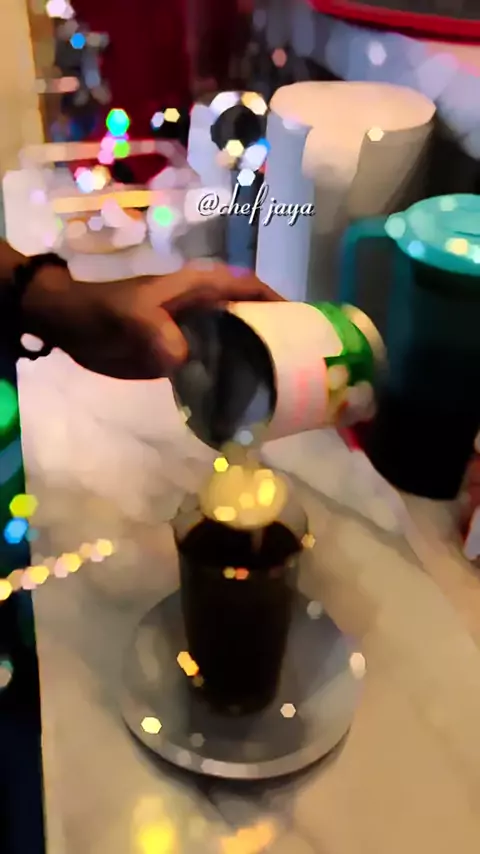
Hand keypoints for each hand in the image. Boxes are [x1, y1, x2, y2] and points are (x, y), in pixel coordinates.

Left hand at [23, 262, 281, 379]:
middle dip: (274, 333)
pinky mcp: (178, 355)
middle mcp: (202, 308)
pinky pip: (211, 363)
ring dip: (253, 357)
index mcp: (199, 288)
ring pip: (233, 341)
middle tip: (300, 363)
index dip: (277, 300)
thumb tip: (186, 360)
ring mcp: (191, 332)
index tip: (303, 324)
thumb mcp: (131, 316)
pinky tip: (242, 396)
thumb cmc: (105, 310)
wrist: (71, 325)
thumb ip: (159, 334)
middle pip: (249, 316)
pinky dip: (227, 375)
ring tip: (281, 383)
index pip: (249, 287)